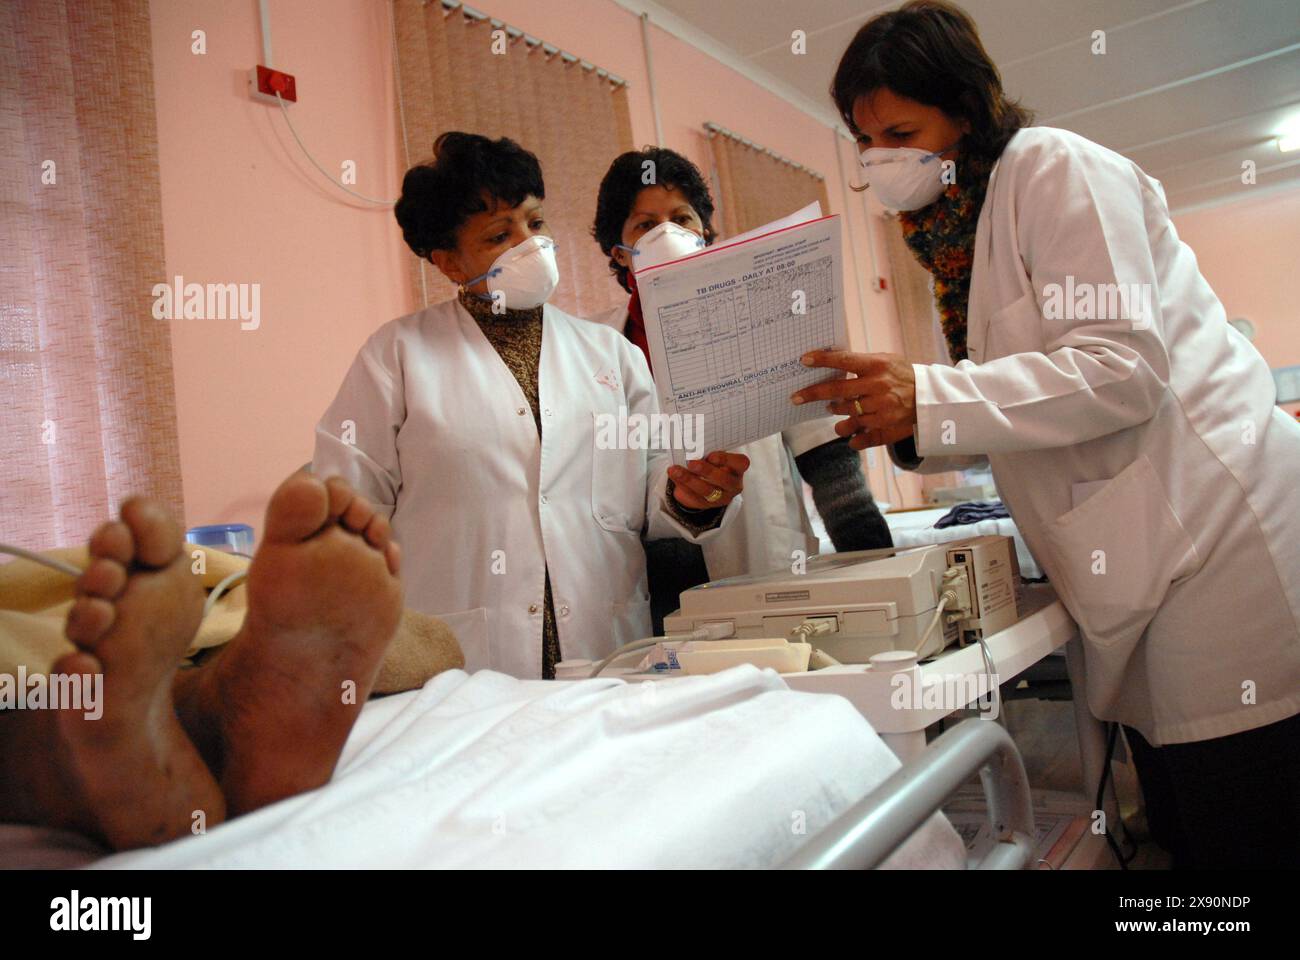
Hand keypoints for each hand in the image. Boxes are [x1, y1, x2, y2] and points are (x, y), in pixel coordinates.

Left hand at [669, 451, 748, 509]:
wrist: (705, 480)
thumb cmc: (711, 461)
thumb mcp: (713, 455)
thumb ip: (707, 451)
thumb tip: (692, 446)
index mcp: (738, 468)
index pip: (740, 463)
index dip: (727, 459)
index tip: (711, 456)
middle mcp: (733, 484)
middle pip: (724, 480)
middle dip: (707, 471)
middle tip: (691, 463)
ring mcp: (721, 497)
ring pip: (707, 491)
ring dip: (689, 479)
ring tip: (675, 470)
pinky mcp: (707, 504)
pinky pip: (695, 497)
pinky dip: (683, 486)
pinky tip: (674, 476)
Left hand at [791, 350, 916, 450]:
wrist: (929, 398)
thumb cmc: (901, 375)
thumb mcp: (886, 360)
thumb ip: (860, 362)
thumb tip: (829, 360)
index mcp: (877, 366)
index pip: (844, 361)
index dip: (823, 360)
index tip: (804, 360)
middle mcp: (877, 387)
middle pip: (837, 392)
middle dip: (812, 394)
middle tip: (796, 397)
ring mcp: (881, 410)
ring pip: (845, 415)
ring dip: (836, 412)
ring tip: (834, 408)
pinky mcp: (885, 428)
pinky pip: (859, 437)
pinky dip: (851, 436)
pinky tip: (849, 434)